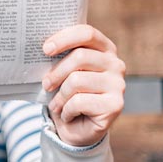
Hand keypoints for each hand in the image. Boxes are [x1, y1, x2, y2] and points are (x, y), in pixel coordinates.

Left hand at [42, 24, 125, 146]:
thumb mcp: (62, 71)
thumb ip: (60, 56)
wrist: (77, 129)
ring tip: (56, 104)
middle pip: (80, 57)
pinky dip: (66, 110)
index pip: (87, 33)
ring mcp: (118, 84)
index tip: (45, 49)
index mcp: (104, 49)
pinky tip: (67, 114)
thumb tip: (44, 47)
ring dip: (60, 96)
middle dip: (57, 72)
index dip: (64, 38)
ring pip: (77, 80)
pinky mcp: (115, 105)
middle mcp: (116, 64)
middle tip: (45, 84)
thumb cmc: (67, 93)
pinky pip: (80, 101)